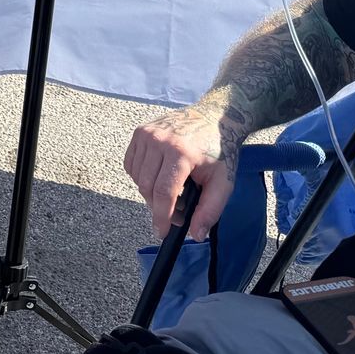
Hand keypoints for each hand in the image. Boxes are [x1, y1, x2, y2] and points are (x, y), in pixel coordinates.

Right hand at [125, 104, 237, 238]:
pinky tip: (158, 177)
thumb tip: (195, 235)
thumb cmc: (220, 151)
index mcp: (181, 152)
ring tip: (172, 193)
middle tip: (178, 213)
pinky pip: (131, 164)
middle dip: (159, 207)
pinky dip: (141, 177)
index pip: (163, 192)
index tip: (162, 232)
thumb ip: (210, 211)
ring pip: (137, 177)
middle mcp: (159, 141)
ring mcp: (146, 134)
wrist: (214, 117)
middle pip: (147, 186)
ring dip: (150, 192)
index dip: (162, 216)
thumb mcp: (223, 183)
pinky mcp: (139, 132)